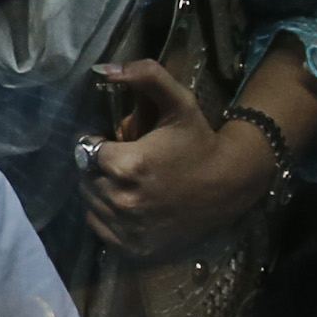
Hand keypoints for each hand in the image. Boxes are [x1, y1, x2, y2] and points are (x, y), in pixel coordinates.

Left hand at [79, 59, 273, 259]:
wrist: (230, 185)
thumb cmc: (199, 141)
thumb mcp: (178, 101)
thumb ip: (146, 76)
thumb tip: (105, 69)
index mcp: (127, 165)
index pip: (87, 149)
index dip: (101, 143)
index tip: (120, 142)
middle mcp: (123, 201)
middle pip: (86, 176)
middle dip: (100, 166)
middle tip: (126, 162)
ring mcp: (127, 229)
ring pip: (90, 201)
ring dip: (102, 189)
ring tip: (129, 181)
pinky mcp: (132, 248)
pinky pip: (99, 226)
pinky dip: (108, 214)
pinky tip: (131, 202)